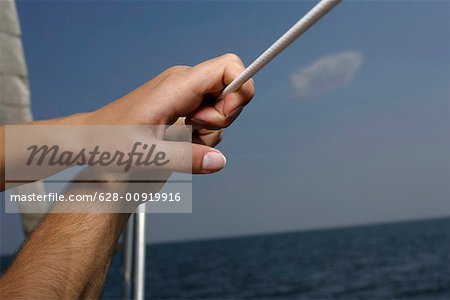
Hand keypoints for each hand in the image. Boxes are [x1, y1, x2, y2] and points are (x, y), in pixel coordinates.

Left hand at [86, 53, 254, 173]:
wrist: (92, 138)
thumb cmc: (110, 141)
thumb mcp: (147, 155)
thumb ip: (186, 158)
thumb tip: (219, 161)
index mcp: (178, 85)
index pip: (229, 66)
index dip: (240, 89)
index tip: (226, 116)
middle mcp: (184, 83)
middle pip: (230, 91)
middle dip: (222, 119)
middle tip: (193, 132)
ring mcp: (184, 93)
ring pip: (222, 107)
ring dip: (210, 130)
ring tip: (179, 139)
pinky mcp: (183, 104)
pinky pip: (209, 116)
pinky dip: (202, 133)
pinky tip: (179, 140)